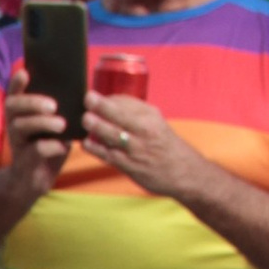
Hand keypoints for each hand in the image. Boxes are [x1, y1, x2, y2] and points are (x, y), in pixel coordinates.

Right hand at [1, 76, 76, 204]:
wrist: (34, 178)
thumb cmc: (47, 145)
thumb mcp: (51, 125)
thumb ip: (59, 110)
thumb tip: (84, 93)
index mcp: (20, 112)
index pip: (13, 92)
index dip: (16, 82)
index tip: (25, 72)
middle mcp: (13, 123)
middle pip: (13, 105)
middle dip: (32, 102)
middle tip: (52, 105)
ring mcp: (17, 141)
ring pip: (22, 126)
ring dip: (43, 123)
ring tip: (61, 124)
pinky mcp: (25, 159)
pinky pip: (36, 149)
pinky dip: (52, 146)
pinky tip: (64, 146)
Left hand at [75, 88, 206, 201]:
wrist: (183, 172)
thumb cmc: (165, 145)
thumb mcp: (155, 123)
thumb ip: (134, 114)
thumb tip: (108, 103)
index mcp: (151, 117)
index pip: (127, 102)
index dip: (108, 98)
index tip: (94, 96)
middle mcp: (145, 130)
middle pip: (120, 115)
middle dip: (102, 106)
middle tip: (87, 99)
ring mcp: (136, 149)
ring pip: (113, 135)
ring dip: (97, 126)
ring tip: (85, 119)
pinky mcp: (130, 166)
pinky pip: (109, 155)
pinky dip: (96, 149)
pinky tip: (86, 143)